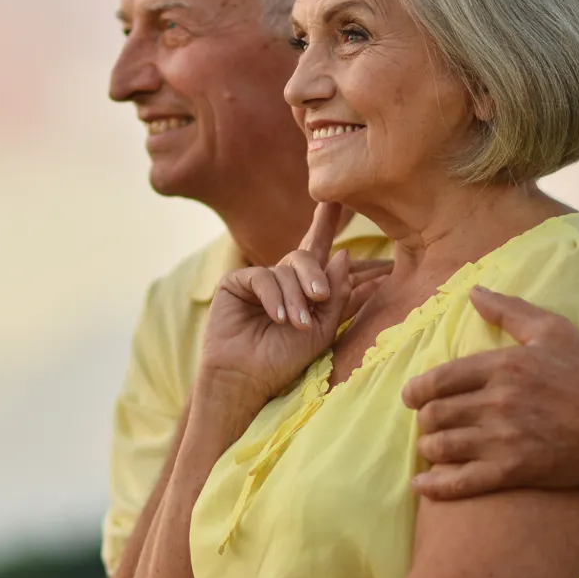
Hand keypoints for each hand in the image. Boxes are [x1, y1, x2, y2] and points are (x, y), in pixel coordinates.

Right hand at [198, 203, 387, 402]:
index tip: (335, 198)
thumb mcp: (322, 329)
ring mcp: (259, 280)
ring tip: (296, 325)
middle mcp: (282, 280)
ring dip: (295, 298)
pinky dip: (273, 297)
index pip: (318, 250)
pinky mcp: (236, 283)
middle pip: (305, 256)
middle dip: (316, 275)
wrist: (248, 379)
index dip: (325, 223)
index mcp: (303, 289)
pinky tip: (277, 318)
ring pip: (286, 270)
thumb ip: (336, 294)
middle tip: (321, 298)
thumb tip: (342, 255)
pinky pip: (262, 277)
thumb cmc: (285, 360)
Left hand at [402, 286, 578, 498]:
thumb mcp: (555, 332)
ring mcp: (504, 439)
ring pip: (440, 446)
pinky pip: (460, 481)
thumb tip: (474, 293)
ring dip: (429, 448)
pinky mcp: (514, 471)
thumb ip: (510, 310)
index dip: (416, 391)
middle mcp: (498, 401)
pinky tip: (422, 486)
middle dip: (425, 419)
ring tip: (433, 447)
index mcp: (504, 366)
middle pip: (434, 413)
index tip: (413, 397)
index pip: (438, 379)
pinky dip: (435, 486)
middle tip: (430, 423)